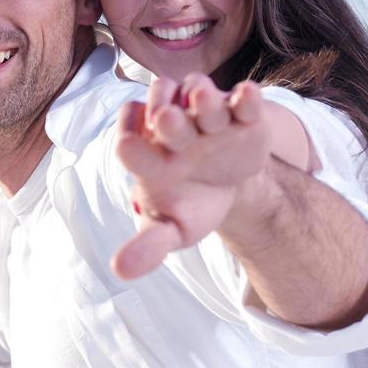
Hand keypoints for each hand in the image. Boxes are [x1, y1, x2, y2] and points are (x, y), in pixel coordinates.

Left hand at [112, 75, 270, 279]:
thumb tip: (120, 271)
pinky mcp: (242, 116)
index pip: (130, 145)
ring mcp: (207, 119)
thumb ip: (149, 245)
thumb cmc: (189, 206)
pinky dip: (246, 97)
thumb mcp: (172, 229)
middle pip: (163, 112)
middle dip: (165, 117)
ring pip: (197, 96)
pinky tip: (247, 96)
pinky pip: (242, 101)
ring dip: (200, 96)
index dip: (129, 145)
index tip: (126, 147)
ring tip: (203, 97)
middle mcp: (174, 131)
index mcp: (150, 159)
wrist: (226, 187)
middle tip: (166, 119)